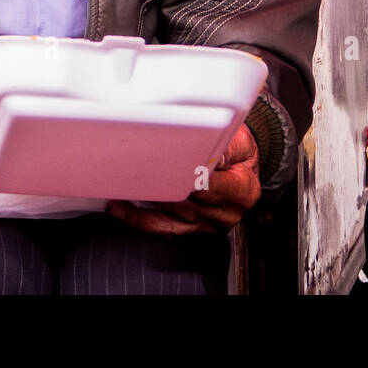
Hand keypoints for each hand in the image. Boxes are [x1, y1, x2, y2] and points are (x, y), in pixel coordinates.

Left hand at [107, 124, 261, 235]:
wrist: (244, 168)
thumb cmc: (240, 150)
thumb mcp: (240, 139)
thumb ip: (224, 143)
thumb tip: (205, 146)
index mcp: (242, 190)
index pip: (210, 184)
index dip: (187, 175)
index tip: (165, 165)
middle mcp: (226, 212)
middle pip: (186, 201)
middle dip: (161, 184)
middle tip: (135, 169)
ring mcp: (207, 223)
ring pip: (170, 216)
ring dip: (145, 199)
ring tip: (122, 184)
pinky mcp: (192, 228)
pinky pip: (163, 228)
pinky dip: (140, 219)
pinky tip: (122, 208)